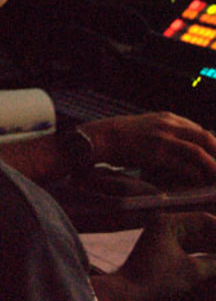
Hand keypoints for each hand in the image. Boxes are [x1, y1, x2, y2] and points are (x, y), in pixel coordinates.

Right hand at [82, 112, 215, 186]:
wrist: (98, 137)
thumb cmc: (117, 135)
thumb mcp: (143, 126)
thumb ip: (161, 132)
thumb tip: (175, 147)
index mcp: (167, 118)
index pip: (199, 130)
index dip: (212, 145)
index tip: (215, 157)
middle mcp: (169, 125)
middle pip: (206, 138)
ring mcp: (163, 139)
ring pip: (200, 153)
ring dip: (212, 168)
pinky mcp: (156, 154)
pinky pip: (184, 167)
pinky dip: (195, 177)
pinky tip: (199, 185)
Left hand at [93, 212, 215, 300]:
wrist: (128, 292)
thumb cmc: (158, 280)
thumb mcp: (192, 272)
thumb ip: (214, 263)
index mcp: (168, 223)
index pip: (204, 220)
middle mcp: (165, 225)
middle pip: (201, 228)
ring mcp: (163, 237)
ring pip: (197, 239)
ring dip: (212, 248)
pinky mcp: (164, 250)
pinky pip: (190, 248)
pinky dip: (205, 256)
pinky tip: (215, 263)